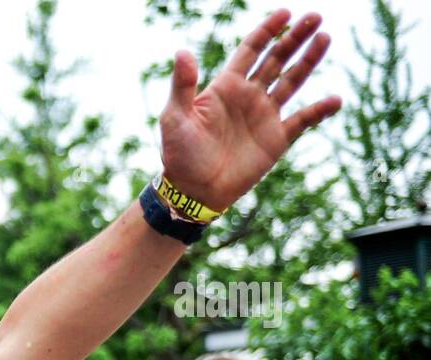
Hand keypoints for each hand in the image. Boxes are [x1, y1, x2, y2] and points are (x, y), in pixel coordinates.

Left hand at [159, 9, 340, 210]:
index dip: (267, 30)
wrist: (193, 191)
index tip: (285, 13)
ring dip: (309, 60)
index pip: (250, 50)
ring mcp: (264, 116)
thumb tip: (182, 52)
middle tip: (315, 17)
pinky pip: (303, 120)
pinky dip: (320, 110)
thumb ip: (182, 86)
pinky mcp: (276, 138)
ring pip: (292, 81)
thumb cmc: (179, 154)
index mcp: (225, 87)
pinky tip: (335, 100)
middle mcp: (248, 96)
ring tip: (325, 38)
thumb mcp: (175, 117)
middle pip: (276, 59)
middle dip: (295, 38)